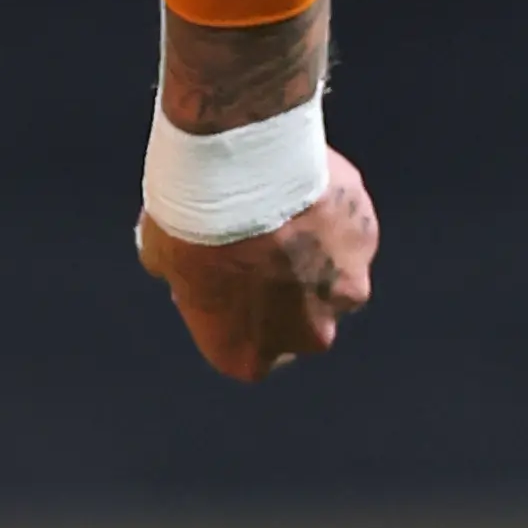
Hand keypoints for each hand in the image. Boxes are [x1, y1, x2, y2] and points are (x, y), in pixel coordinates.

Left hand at [136, 147, 376, 381]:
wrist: (241, 173)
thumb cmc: (193, 219)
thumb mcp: (162, 255)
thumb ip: (185, 277)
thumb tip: (189, 268)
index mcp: (246, 354)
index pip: (243, 349)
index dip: (231, 315)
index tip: (220, 283)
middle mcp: (306, 337)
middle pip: (295, 321)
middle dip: (278, 289)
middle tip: (252, 243)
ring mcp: (345, 292)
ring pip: (328, 277)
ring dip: (309, 252)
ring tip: (275, 208)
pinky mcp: (366, 244)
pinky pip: (347, 235)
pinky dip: (328, 217)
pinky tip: (298, 187)